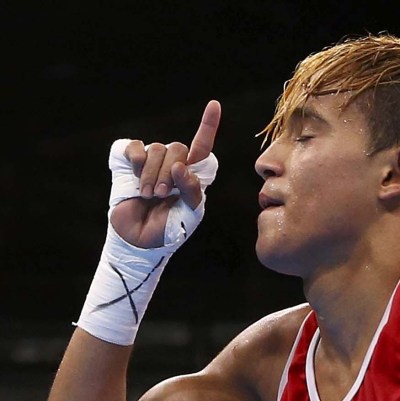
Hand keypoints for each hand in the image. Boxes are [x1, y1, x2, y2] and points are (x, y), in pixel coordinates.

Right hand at [110, 100, 220, 247]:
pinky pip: (135, 147)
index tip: (214, 104)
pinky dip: (135, 160)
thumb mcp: (190, 213)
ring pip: (157, 149)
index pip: (202, 146)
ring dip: (152, 174)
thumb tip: (180, 167)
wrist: (140, 241)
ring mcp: (151, 163)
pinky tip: (135, 175)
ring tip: (149, 195)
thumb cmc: (169, 228)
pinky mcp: (130, 164)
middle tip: (163, 194)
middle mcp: (172, 164)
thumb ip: (192, 190)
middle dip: (170, 172)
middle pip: (178, 148)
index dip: (208, 125)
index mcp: (191, 174)